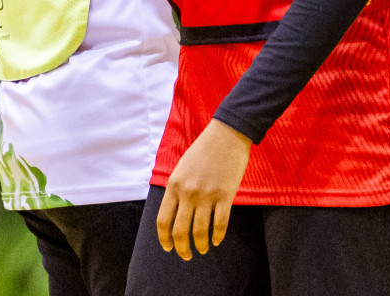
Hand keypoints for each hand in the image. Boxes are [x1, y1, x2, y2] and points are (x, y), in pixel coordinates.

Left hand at [156, 119, 251, 260]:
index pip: (163, 220)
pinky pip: (220, 223)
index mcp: (174, 185)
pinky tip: (216, 241)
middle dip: (182, 248)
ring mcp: (207, 195)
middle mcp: (188, 192)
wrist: (226, 134)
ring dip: (200, 245)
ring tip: (202, 250)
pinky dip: (217, 236)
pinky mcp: (225, 195)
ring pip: (200, 231)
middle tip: (186, 255)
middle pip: (180, 231)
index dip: (164, 239)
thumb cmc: (203, 150)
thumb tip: (174, 213)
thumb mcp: (181, 168)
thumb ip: (177, 190)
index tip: (168, 247)